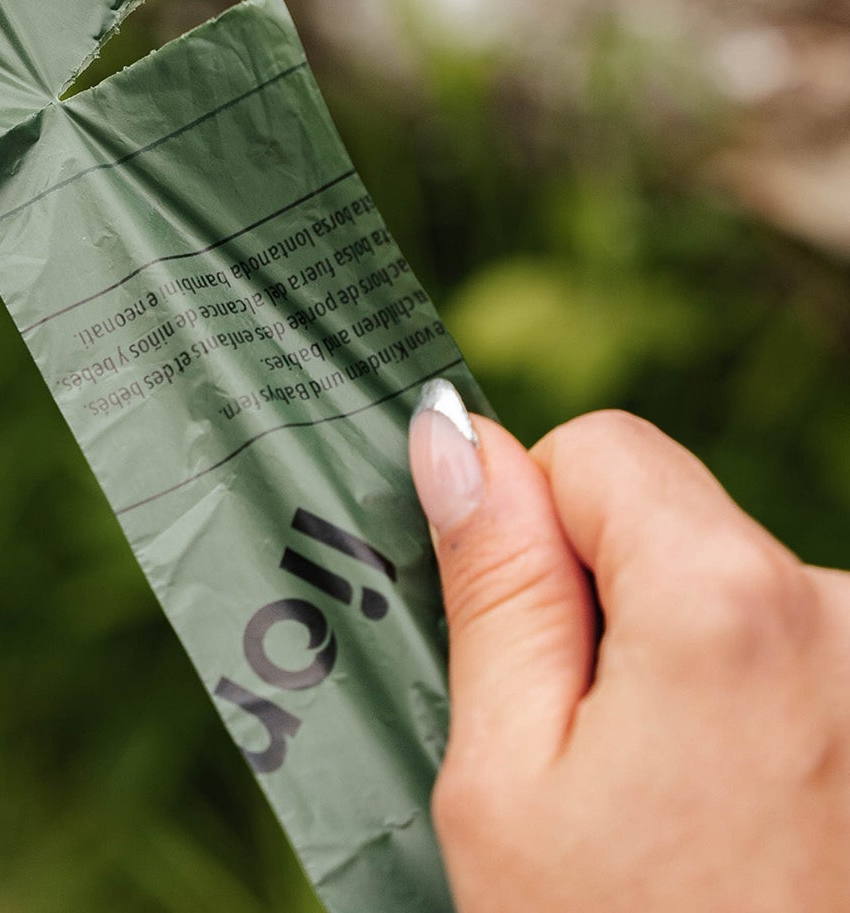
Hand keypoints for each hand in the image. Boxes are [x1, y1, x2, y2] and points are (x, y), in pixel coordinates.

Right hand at [410, 385, 849, 911]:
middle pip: (675, 524)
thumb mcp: (506, 776)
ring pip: (735, 596)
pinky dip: (756, 717)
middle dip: (612, 607)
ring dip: (689, 671)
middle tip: (597, 766)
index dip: (533, 533)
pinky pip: (799, 663)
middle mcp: (845, 617)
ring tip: (678, 818)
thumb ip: (493, 583)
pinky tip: (743, 830)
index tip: (530, 653)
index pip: (597, 450)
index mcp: (728, 601)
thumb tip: (454, 434)